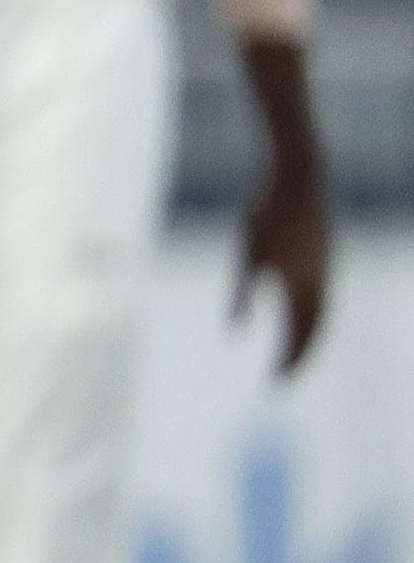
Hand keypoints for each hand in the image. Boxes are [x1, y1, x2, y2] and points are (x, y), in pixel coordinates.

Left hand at [234, 159, 329, 377]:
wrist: (298, 179)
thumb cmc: (265, 214)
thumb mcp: (246, 256)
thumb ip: (242, 295)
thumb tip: (235, 331)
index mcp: (301, 287)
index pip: (297, 337)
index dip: (288, 362)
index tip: (274, 382)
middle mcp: (320, 285)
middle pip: (313, 332)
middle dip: (299, 357)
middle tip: (283, 379)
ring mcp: (327, 272)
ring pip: (322, 318)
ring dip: (309, 340)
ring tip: (292, 357)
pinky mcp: (326, 261)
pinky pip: (325, 301)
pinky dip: (315, 320)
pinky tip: (301, 323)